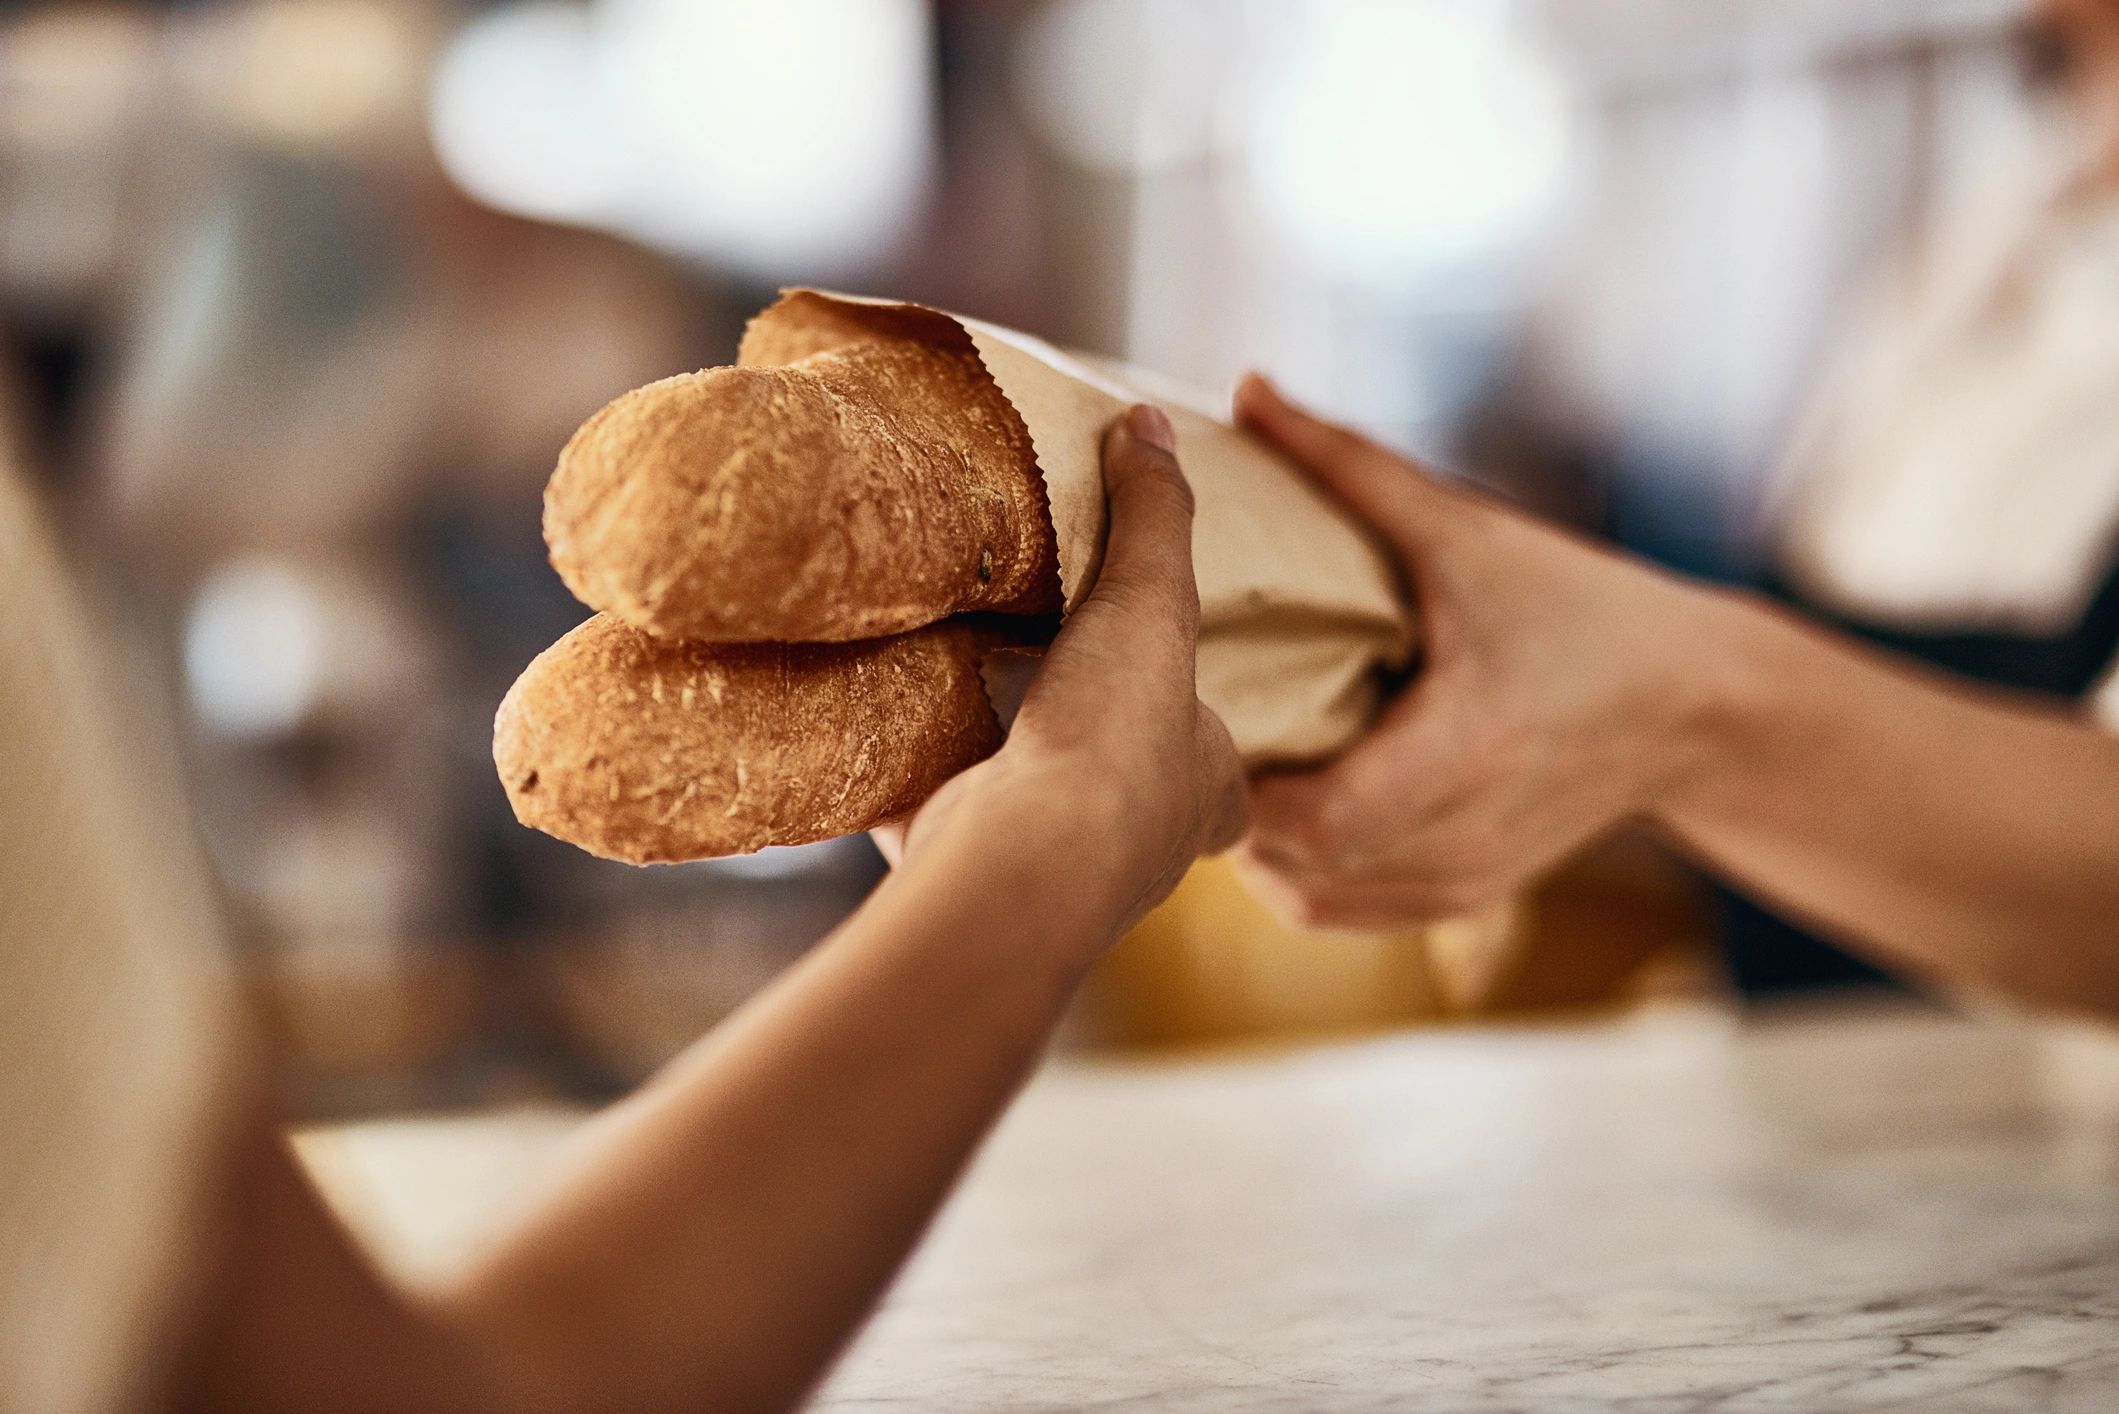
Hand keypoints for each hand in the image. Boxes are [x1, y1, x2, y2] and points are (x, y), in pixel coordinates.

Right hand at [874, 404, 1244, 944]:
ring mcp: (1047, 872)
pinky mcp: (959, 869)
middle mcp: (1137, 849)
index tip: (1158, 684)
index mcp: (1206, 794)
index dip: (1199, 725)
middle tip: (1040, 668)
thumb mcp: (1151, 601)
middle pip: (1118, 784)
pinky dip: (903, 774)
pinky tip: (874, 719)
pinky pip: (929, 813)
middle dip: (1084, 736)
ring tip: (954, 671)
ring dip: (993, 755)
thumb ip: (1154, 515)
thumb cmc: (1117, 740)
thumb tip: (1151, 423)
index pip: (1223, 762)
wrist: (1023, 864)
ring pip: (1023, 805)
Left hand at [1232, 375, 1739, 927]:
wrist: (1697, 709)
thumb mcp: (1469, 534)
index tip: (1195, 718)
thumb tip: (1249, 390)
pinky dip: (1298, 871)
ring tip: (1224, 764)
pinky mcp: (1463, 896)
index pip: (1318, 819)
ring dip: (1256, 843)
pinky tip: (1277, 806)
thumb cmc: (1585, 612)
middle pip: (1295, 864)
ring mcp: (1461, 880)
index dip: (1242, 784)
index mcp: (1462, 749)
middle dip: (1229, 803)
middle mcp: (1460, 834)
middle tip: (1183, 731)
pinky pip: (1345, 910)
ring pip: (1309, 900)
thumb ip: (1351, 466)